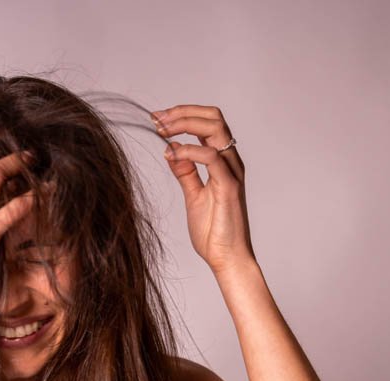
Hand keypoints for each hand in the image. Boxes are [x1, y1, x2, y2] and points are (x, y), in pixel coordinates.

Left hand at [151, 104, 256, 274]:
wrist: (227, 258)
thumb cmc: (213, 232)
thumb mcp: (192, 196)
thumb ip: (185, 172)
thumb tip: (172, 149)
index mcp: (222, 161)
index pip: (207, 123)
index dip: (182, 115)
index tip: (157, 119)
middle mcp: (230, 161)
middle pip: (213, 117)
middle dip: (182, 112)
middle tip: (157, 119)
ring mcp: (232, 172)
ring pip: (215, 128)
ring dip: (184, 123)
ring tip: (161, 129)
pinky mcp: (229, 186)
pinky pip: (211, 156)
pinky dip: (189, 150)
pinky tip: (172, 154)